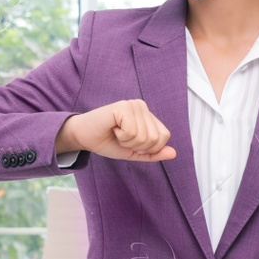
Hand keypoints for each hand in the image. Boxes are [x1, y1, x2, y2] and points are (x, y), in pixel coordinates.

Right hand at [55, 99, 175, 162]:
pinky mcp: (122, 106)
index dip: (147, 148)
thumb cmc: (107, 141)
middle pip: (155, 139)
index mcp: (147, 115)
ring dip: (127, 142)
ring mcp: (133, 104)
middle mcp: (142, 106)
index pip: (164, 137)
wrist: (84, 137)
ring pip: (144, 136)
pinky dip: (121, 136)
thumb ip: (153, 153)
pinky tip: (112, 128)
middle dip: (137, 146)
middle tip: (121, 137)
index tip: (130, 142)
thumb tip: (173, 153)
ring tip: (116, 132)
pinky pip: (132, 132)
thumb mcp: (134, 151)